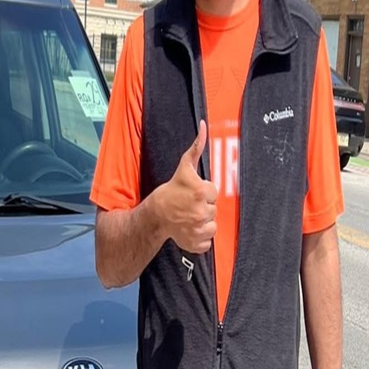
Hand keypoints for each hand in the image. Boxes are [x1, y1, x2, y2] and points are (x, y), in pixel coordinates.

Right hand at [148, 120, 217, 253]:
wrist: (154, 215)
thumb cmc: (170, 190)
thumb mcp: (184, 167)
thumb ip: (196, 147)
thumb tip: (203, 125)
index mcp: (202, 191)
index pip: (214, 191)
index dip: (204, 191)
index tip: (192, 192)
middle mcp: (203, 211)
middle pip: (213, 208)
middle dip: (203, 205)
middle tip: (188, 203)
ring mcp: (199, 228)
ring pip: (212, 225)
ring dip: (203, 221)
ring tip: (189, 216)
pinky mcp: (197, 243)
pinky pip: (206, 241)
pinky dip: (199, 237)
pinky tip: (189, 228)